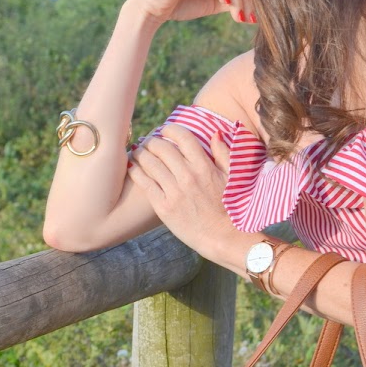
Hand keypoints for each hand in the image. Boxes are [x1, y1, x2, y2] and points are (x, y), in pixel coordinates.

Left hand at [127, 124, 233, 256]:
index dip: (171, 129)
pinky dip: (135, 171)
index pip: (183, 137)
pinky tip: (133, 167)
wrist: (222, 237)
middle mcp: (188, 176)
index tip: (165, 129)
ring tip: (138, 151)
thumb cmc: (230, 207)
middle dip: (152, 140)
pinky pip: (144, 183)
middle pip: (162, 148)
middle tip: (148, 141)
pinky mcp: (164, 207)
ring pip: (150, 163)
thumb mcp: (232, 177)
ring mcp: (174, 192)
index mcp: (204, 167)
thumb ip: (223, 153)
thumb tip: (214, 133)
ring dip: (141, 153)